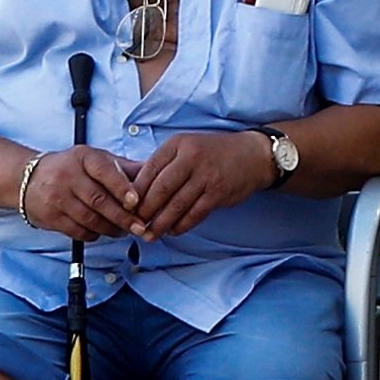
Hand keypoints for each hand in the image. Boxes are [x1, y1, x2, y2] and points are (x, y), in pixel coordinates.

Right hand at [24, 145, 144, 240]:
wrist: (28, 179)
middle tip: (139, 227)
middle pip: (99, 200)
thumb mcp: (96, 160)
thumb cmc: (72, 168)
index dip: (122, 187)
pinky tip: (102, 231)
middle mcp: (68, 175)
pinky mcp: (51, 217)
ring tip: (124, 230)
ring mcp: (57, 197)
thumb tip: (154, 172)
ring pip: (90, 219)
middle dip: (123, 217)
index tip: (136, 202)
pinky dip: (95, 234)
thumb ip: (124, 167)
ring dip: (112, 228)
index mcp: (83, 157)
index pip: (105, 171)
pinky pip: (78, 231)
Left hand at [122, 129, 281, 237]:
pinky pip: (194, 214)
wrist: (252, 155)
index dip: (136, 191)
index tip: (127, 207)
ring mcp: (205, 176)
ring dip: (161, 223)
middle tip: (135, 225)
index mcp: (178, 144)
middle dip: (145, 211)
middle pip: (160, 189)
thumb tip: (136, 191)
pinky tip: (173, 231)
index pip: (149, 169)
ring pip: (176, 205)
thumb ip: (165, 165)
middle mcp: (191, 158)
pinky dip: (181, 225)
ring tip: (151, 234)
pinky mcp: (217, 193)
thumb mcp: (187, 147)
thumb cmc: (213, 153)